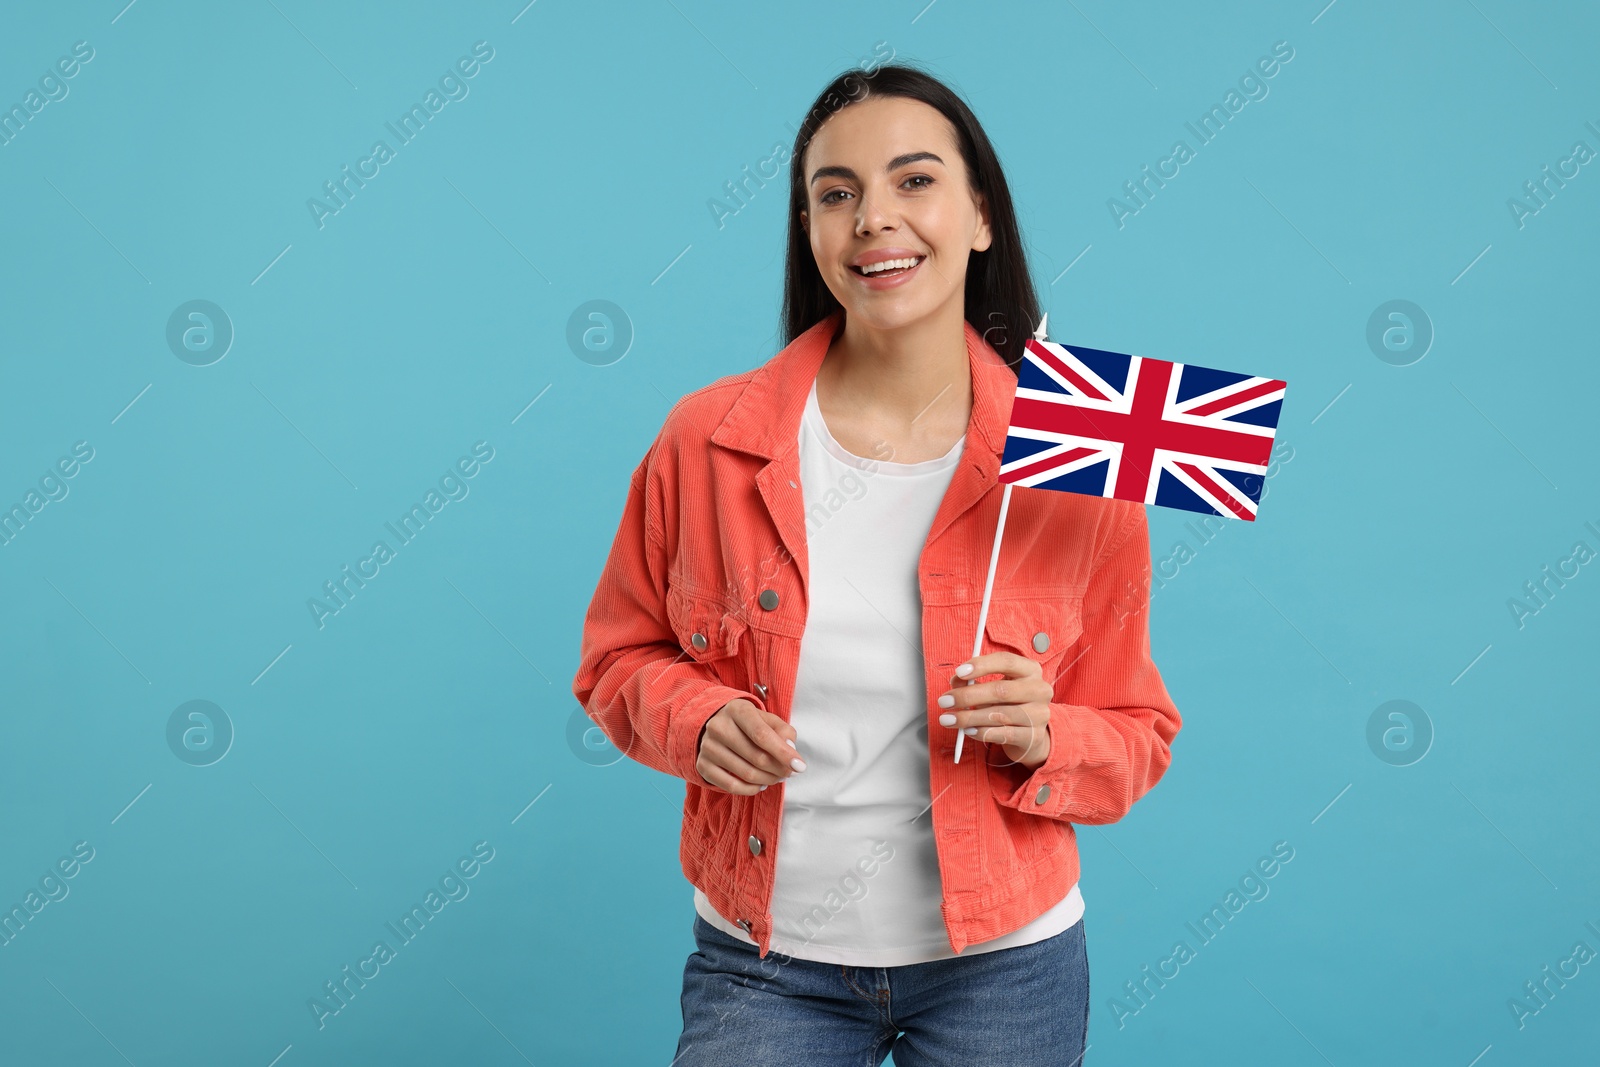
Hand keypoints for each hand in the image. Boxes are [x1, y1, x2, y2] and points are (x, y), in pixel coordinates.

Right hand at [695, 698, 804, 794]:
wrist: (715, 725)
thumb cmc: (748, 724)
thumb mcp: (767, 719)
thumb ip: (783, 731)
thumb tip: (790, 750)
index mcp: (737, 710)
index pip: (762, 735)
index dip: (783, 753)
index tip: (800, 766)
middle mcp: (718, 726)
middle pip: (756, 757)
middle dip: (779, 769)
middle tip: (788, 772)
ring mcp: (708, 747)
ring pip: (746, 774)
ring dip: (768, 780)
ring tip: (776, 777)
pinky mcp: (702, 765)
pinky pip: (731, 787)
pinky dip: (751, 790)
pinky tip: (760, 784)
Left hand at [937, 653, 1052, 768]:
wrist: (1030, 734)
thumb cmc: (1008, 704)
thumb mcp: (993, 687)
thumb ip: (973, 681)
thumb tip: (956, 681)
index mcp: (1030, 670)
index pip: (1006, 661)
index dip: (981, 665)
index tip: (959, 672)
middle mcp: (1039, 690)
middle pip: (1001, 690)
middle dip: (968, 696)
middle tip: (945, 701)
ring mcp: (1039, 714)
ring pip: (999, 715)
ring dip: (969, 718)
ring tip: (950, 719)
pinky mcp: (1034, 736)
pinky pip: (1003, 734)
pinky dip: (981, 733)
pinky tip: (968, 731)